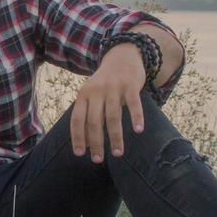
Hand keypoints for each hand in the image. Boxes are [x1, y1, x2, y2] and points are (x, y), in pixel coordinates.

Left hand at [70, 44, 145, 162]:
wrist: (122, 56)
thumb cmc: (105, 82)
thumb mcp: (91, 93)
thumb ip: (88, 114)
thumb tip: (86, 143)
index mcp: (83, 95)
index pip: (77, 119)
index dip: (78, 137)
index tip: (80, 154)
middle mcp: (96, 91)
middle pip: (94, 121)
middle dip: (96, 143)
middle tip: (98, 160)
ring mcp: (113, 88)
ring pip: (113, 116)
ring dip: (115, 137)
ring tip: (118, 154)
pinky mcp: (130, 85)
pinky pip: (133, 104)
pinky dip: (136, 117)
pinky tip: (139, 131)